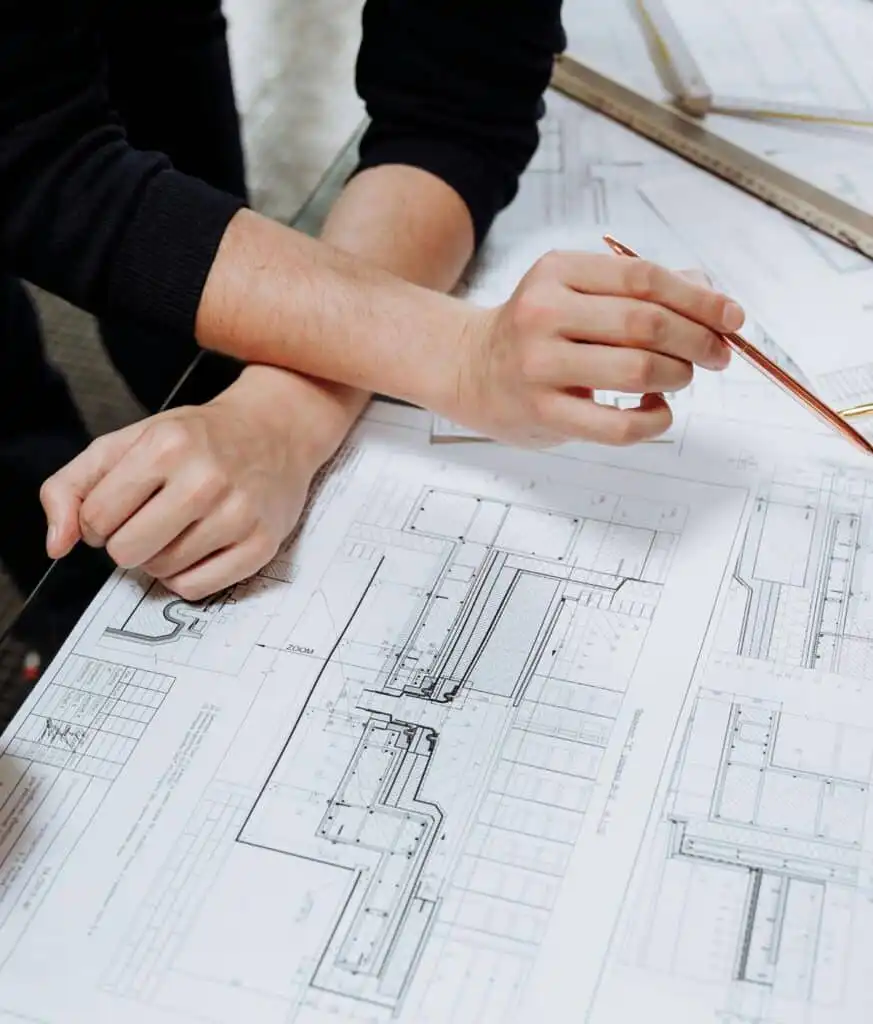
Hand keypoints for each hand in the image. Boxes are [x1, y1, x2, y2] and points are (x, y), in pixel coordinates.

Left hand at [40, 367, 356, 599]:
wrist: (277, 430)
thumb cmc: (199, 437)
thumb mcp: (128, 441)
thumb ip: (72, 486)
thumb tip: (57, 544)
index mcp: (165, 446)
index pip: (95, 519)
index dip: (100, 519)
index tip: (123, 505)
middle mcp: (205, 479)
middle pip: (126, 552)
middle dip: (127, 541)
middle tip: (150, 519)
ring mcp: (238, 514)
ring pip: (161, 572)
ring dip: (159, 557)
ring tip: (181, 527)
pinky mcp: (261, 544)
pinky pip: (196, 589)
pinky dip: (187, 576)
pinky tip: (199, 546)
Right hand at [452, 250, 743, 446]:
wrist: (468, 369)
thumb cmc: (534, 332)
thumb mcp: (574, 291)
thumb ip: (637, 289)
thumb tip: (711, 294)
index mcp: (558, 272)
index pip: (644, 278)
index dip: (699, 298)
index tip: (731, 317)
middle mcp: (544, 314)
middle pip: (647, 323)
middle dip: (698, 340)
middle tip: (717, 355)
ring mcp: (540, 366)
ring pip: (637, 371)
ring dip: (677, 376)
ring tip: (679, 378)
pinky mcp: (543, 413)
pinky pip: (618, 425)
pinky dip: (654, 420)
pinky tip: (656, 411)